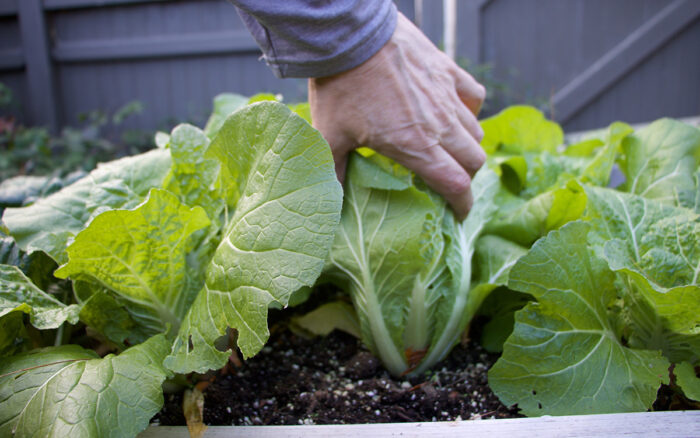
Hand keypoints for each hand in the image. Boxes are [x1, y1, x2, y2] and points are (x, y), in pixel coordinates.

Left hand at [308, 12, 485, 219]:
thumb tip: (331, 199)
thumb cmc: (339, 86)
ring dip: (467, 148)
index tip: (457, 215)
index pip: (456, 185)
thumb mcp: (330, 135)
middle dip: (467, 179)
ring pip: (475, 132)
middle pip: (474, 161)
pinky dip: (470, 111)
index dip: (462, 205)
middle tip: (451, 185)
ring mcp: (447, 95)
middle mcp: (440, 123)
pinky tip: (455, 114)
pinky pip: (473, 96)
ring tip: (451, 153)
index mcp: (416, 145)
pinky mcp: (447, 70)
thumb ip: (334, 171)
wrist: (349, 35)